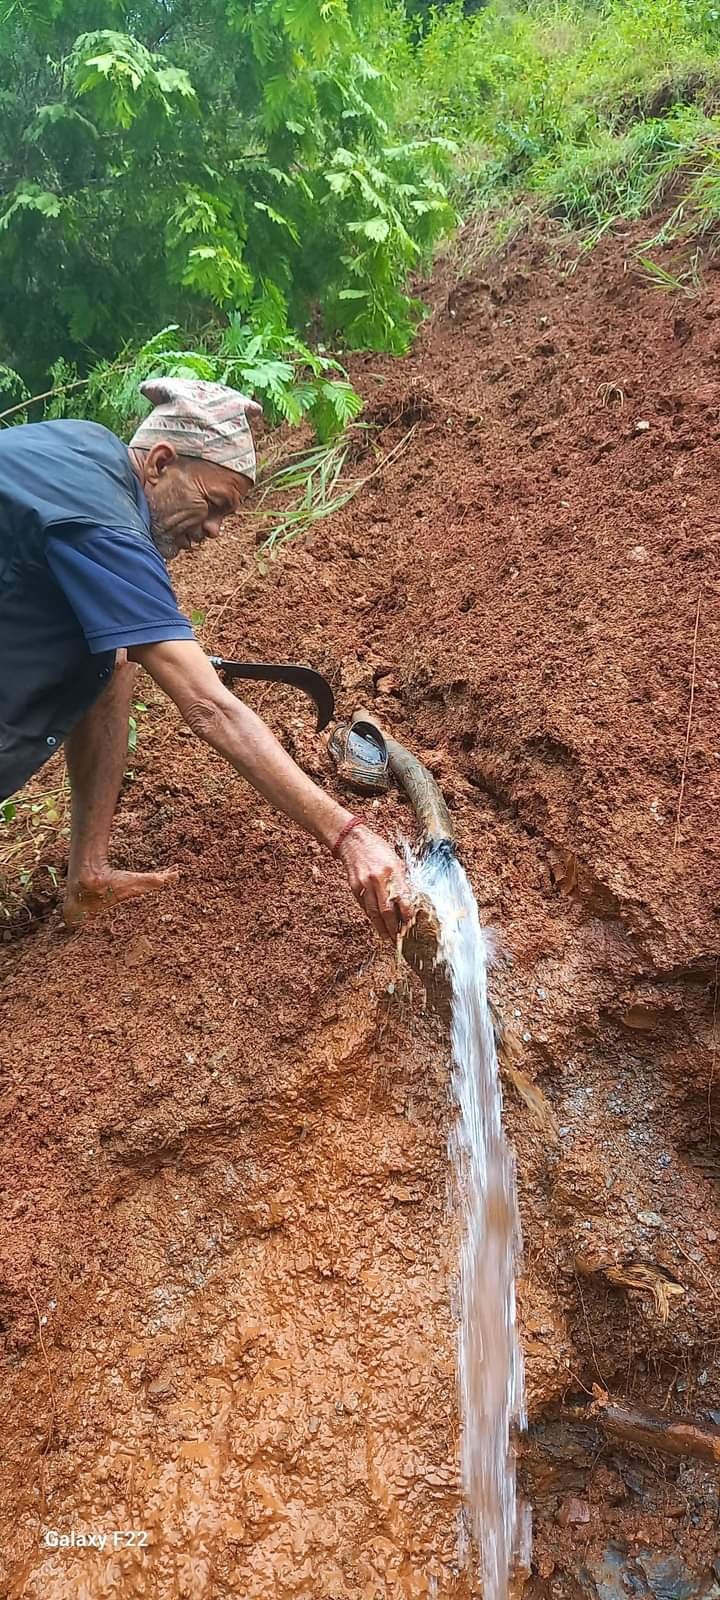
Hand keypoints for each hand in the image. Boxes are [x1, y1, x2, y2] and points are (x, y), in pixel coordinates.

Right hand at [336, 825, 413, 942]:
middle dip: (393, 927)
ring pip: (373, 912)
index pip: (403, 898)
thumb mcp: (396, 860)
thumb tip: (408, 901)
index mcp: (393, 871)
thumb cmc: (378, 849)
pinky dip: (371, 916)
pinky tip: (377, 923)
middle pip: (387, 909)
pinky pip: (364, 906)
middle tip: (399, 939)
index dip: (407, 914)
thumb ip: (401, 880)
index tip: (411, 925)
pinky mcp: (354, 887)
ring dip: (381, 927)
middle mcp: (378, 879)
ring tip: (387, 937)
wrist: (353, 841)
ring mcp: (364, 884)